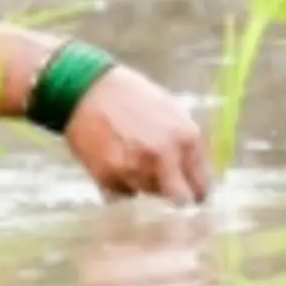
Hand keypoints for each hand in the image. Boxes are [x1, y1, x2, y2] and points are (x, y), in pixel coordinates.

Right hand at [63, 63, 210, 204]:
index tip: (188, 191)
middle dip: (172, 193)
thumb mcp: (169, 110)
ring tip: (129, 156)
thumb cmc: (128, 94)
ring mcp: (136, 169)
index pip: (201, 186)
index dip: (194, 190)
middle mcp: (164, 157)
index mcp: (186, 137)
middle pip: (178, 198)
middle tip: (161, 181)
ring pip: (148, 193)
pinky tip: (113, 157)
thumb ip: (185, 143)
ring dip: (143, 182)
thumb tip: (193, 174)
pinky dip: (120, 181)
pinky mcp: (110, 177)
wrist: (84, 87)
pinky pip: (123, 192)